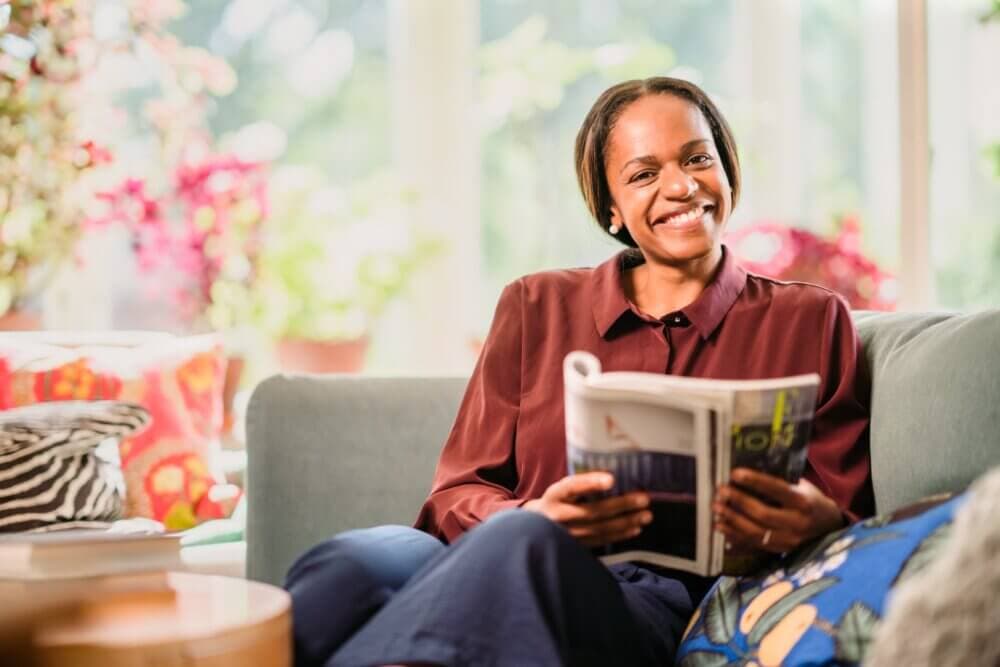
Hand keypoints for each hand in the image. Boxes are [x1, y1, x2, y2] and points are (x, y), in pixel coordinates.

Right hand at [523, 472, 652, 546]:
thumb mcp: (562, 488)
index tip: (612, 479)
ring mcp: (566, 534)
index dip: (591, 483)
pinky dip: (619, 535)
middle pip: (592, 511)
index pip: (571, 487)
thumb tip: (616, 476)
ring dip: (626, 522)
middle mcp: (558, 516)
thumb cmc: (557, 501)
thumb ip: (582, 484)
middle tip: (644, 499)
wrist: (536, 527)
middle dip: (621, 505)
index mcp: (554, 495)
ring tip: (646, 515)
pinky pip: (601, 541)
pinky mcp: (576, 546)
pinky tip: (635, 528)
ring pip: (599, 529)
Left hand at [712, 468, 844, 553]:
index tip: (734, 473)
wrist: (828, 527)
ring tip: (715, 508)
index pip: (777, 490)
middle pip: (763, 514)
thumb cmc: (810, 499)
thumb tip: (746, 473)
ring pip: (756, 532)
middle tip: (720, 491)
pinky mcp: (780, 550)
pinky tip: (719, 525)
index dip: (755, 481)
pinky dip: (734, 535)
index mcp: (803, 502)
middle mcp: (797, 523)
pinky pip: (753, 544)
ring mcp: (789, 540)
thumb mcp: (801, 487)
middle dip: (738, 502)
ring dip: (732, 520)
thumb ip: (779, 482)